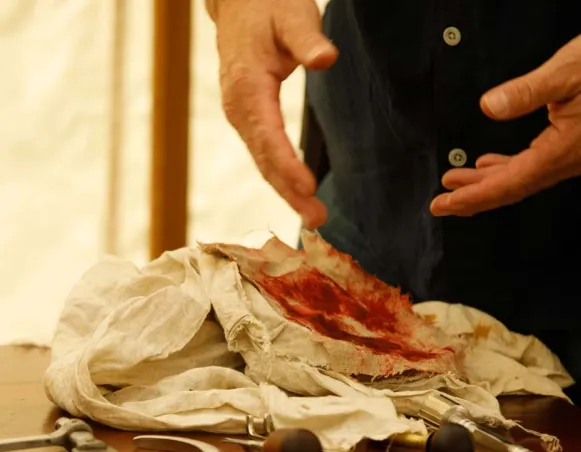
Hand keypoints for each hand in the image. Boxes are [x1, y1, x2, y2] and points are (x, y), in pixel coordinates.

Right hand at [211, 0, 337, 227]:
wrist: (238, 1)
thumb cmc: (269, 5)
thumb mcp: (293, 14)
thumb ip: (308, 38)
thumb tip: (326, 59)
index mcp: (248, 86)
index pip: (269, 135)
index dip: (289, 166)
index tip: (309, 189)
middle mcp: (238, 108)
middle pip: (265, 160)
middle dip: (290, 193)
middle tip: (318, 220)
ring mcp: (240, 116)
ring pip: (263, 163)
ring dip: (287, 193)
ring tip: (313, 217)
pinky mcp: (247, 120)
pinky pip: (263, 155)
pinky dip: (280, 178)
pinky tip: (298, 196)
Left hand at [431, 35, 580, 216]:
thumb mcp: (568, 71)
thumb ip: (528, 91)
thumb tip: (489, 106)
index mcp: (560, 152)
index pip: (508, 184)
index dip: (473, 197)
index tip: (443, 205)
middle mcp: (565, 162)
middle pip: (511, 189)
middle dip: (473, 196)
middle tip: (440, 204)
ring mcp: (569, 157)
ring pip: (521, 178)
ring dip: (486, 181)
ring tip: (455, 180)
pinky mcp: (571, 147)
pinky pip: (534, 167)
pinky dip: (507, 168)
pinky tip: (490, 163)